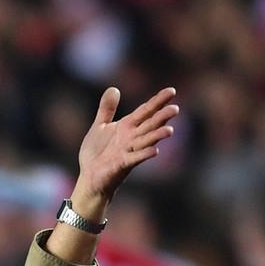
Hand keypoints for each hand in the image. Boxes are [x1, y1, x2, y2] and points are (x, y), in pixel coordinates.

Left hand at [70, 87, 178, 218]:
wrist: (89, 177)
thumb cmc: (96, 153)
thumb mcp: (99, 126)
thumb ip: (107, 109)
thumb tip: (114, 88)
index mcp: (127, 126)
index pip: (146, 111)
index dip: (158, 101)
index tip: (172, 91)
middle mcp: (131, 138)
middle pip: (150, 124)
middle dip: (162, 117)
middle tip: (175, 109)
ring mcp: (128, 151)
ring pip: (146, 141)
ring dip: (157, 136)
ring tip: (170, 130)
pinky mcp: (122, 164)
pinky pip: (135, 158)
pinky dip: (144, 154)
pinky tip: (155, 150)